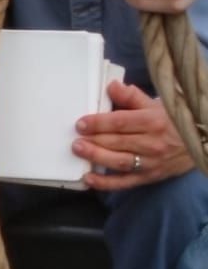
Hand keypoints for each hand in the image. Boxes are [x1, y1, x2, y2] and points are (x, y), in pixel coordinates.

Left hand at [76, 77, 193, 192]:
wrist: (201, 142)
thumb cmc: (173, 121)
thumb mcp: (157, 105)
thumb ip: (132, 97)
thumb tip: (111, 85)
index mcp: (153, 122)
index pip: (121, 122)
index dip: (99, 123)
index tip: (81, 123)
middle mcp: (152, 143)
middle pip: (117, 142)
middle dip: (93, 140)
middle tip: (74, 139)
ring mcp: (151, 162)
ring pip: (119, 161)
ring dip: (97, 157)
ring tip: (78, 151)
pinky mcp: (150, 177)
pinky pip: (126, 182)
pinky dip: (106, 183)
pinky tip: (89, 179)